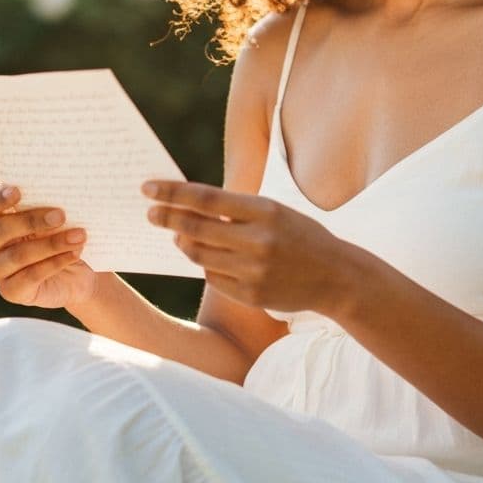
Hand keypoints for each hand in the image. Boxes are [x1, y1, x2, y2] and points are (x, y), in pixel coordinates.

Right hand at [0, 185, 99, 309]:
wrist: (76, 275)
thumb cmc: (60, 236)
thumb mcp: (56, 219)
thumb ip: (50, 208)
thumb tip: (62, 198)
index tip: (17, 191)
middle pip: (2, 230)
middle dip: (32, 220)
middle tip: (61, 215)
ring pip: (18, 255)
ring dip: (52, 244)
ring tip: (79, 236)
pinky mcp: (10, 290)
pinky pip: (30, 276)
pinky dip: (54, 263)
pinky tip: (73, 254)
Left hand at [142, 180, 355, 313]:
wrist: (335, 276)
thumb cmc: (300, 236)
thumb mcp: (275, 212)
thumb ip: (237, 209)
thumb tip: (188, 206)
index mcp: (265, 211)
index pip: (206, 198)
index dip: (172, 193)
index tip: (147, 188)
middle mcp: (258, 241)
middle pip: (196, 228)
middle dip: (167, 218)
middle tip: (150, 213)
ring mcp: (254, 270)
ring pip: (199, 255)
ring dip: (184, 243)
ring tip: (180, 236)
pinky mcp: (251, 295)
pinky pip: (213, 279)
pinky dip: (206, 266)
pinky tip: (210, 258)